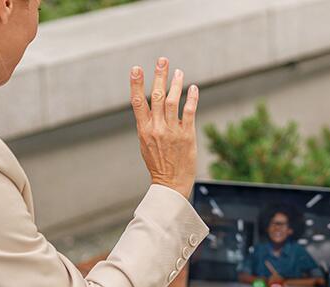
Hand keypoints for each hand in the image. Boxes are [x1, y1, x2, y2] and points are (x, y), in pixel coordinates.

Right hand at [129, 57, 198, 197]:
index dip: (136, 84)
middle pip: (157, 96)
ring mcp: (172, 131)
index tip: (136, 68)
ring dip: (176, 84)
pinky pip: (189, 112)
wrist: (170, 183)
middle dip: (159, 76)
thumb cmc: (158, 164)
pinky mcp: (187, 135)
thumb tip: (149, 105)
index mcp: (144, 130)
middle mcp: (157, 128)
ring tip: (178, 72)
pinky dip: (191, 98)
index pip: (137, 102)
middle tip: (162, 60)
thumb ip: (147, 124)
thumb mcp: (145, 144)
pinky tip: (193, 88)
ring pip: (173, 101)